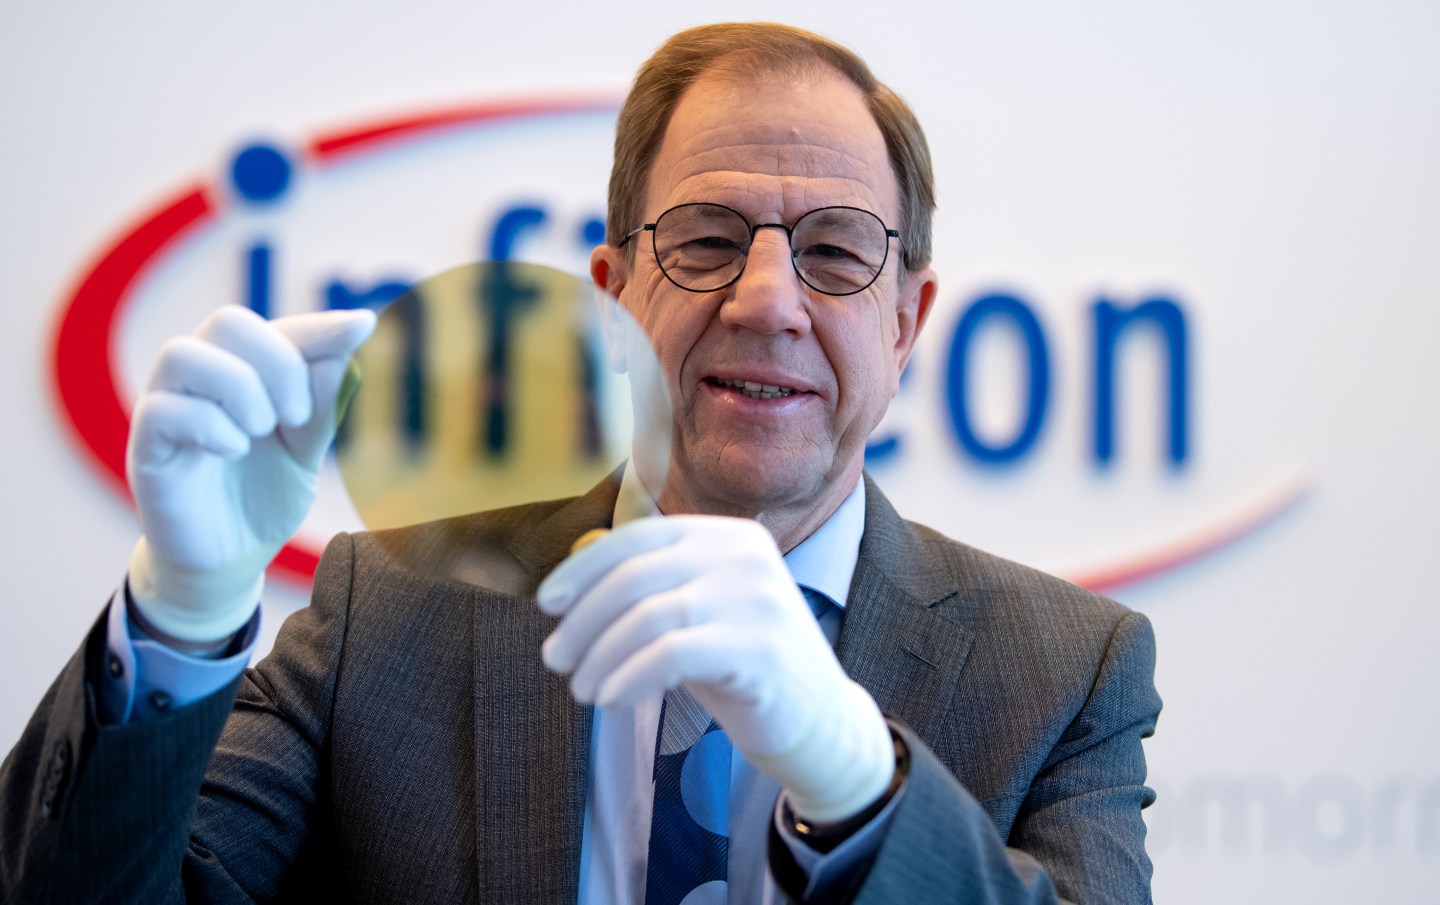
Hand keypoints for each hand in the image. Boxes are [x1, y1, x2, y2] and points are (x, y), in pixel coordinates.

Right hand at [126, 305, 375, 641]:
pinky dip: (210, 426)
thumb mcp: (307, 451)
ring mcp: (168, 408)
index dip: (321, 326)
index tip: (364, 327)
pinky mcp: (145, 447)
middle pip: (227, 322)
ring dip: (239, 388)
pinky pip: (162, 410)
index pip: (279, 328)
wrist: (232, 558)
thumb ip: (322, 404)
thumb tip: (347, 346)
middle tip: (297, 417)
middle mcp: (202, 379)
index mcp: (244, 371)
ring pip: (182, 354)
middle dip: (277, 362)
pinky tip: (235, 451)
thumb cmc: (265, 494)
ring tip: (263, 431)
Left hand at [537, 515, 893, 823]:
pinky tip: (611, 699)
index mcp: (730, 536)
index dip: (585, 568)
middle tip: (555, 658)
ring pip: (648, 616)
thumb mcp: (696, 614)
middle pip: (636, 574)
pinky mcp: (761, 648)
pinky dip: (629, 677)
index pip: (639, 536)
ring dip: (599, 655)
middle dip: (583, 619)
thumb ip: (647, 590)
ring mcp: (758, 599)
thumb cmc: (741, 665)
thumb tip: (567, 582)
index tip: (547, 603)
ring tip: (581, 689)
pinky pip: (671, 655)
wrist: (819, 721)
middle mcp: (747, 556)